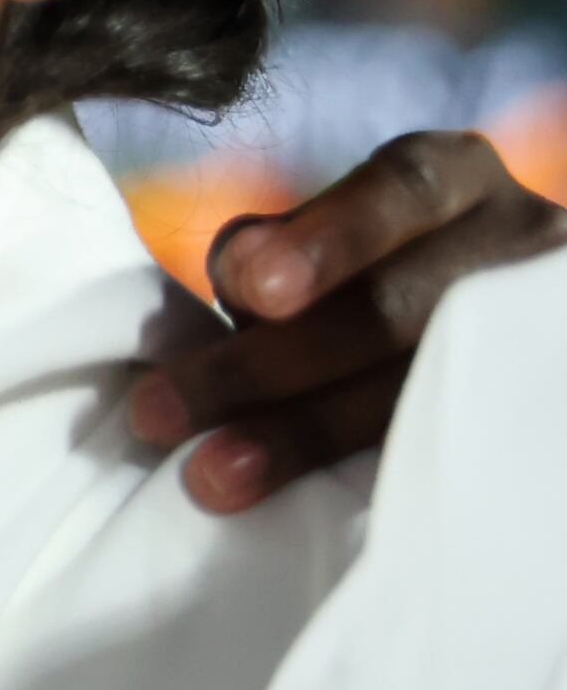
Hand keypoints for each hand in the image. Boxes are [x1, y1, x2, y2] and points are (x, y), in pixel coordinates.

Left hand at [128, 130, 564, 509]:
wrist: (487, 335)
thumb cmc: (378, 274)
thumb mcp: (338, 239)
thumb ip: (280, 250)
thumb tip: (240, 273)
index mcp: (453, 181)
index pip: (402, 190)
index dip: (330, 240)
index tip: (251, 291)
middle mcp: (513, 244)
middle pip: (396, 308)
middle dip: (266, 367)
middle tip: (160, 414)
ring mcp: (531, 331)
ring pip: (421, 391)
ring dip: (306, 435)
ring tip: (214, 478)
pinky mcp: (532, 408)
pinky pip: (455, 450)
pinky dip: (374, 476)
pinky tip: (310, 508)